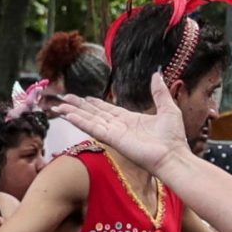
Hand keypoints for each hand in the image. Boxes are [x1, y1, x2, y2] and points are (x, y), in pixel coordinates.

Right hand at [50, 73, 192, 180]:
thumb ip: (159, 92)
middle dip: (78, 107)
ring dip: (73, 113)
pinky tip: (68, 116)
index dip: (94, 103)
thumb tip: (157, 75)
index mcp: (130, 120)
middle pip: (93, 114)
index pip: (107, 110)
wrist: (173, 156)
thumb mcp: (168, 108)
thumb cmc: (173, 138)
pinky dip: (79, 122)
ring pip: (89, 120)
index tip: (83, 98)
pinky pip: (92, 128)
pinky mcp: (112, 140)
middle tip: (64, 98)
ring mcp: (114, 134)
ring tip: (58, 107)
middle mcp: (119, 127)